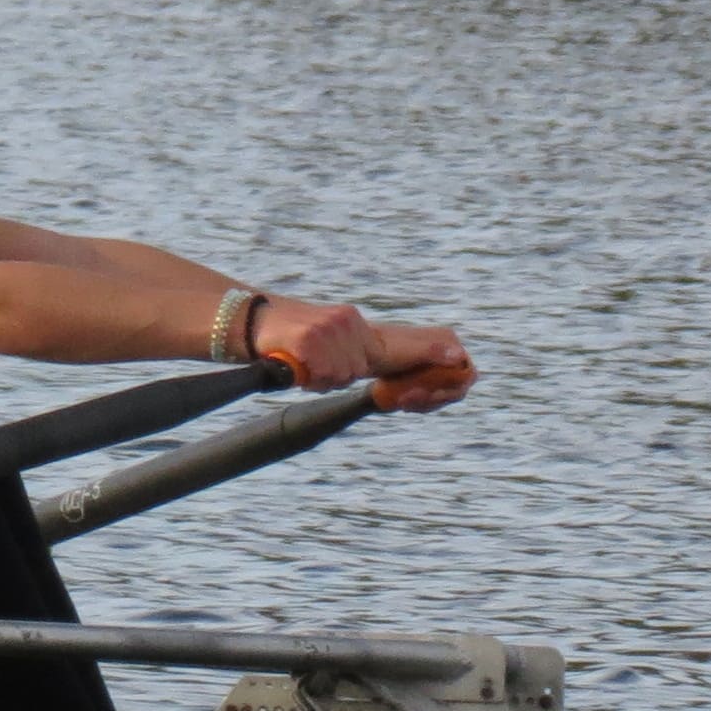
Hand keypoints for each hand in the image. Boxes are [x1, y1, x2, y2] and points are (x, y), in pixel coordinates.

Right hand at [255, 297, 475, 409]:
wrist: (250, 322)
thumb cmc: (288, 346)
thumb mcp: (328, 353)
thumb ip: (357, 362)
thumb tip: (391, 388)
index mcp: (360, 330)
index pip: (404, 342)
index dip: (433, 350)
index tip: (460, 358)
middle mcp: (352, 323)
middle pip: (370, 365)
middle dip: (354, 377)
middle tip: (337, 373)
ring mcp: (335, 328)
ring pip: (344, 374)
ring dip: (323, 378)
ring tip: (302, 365)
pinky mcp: (314, 336)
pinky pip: (322, 373)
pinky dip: (309, 375)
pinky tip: (296, 363)